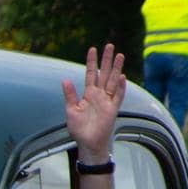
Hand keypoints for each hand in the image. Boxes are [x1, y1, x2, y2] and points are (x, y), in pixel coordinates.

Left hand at [63, 43, 125, 161]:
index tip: (92, 49)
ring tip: (120, 55)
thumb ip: (69, 95)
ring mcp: (107, 101)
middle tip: (110, 45)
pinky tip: (122, 77)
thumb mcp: (71, 111)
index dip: (91, 62)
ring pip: (113, 81)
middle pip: (104, 73)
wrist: (88, 143)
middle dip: (107, 60)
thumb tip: (65, 80)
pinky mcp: (113, 109)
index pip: (91, 74)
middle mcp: (99, 95)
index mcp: (88, 94)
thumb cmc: (79, 129)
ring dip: (116, 68)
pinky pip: (118, 96)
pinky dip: (120, 87)